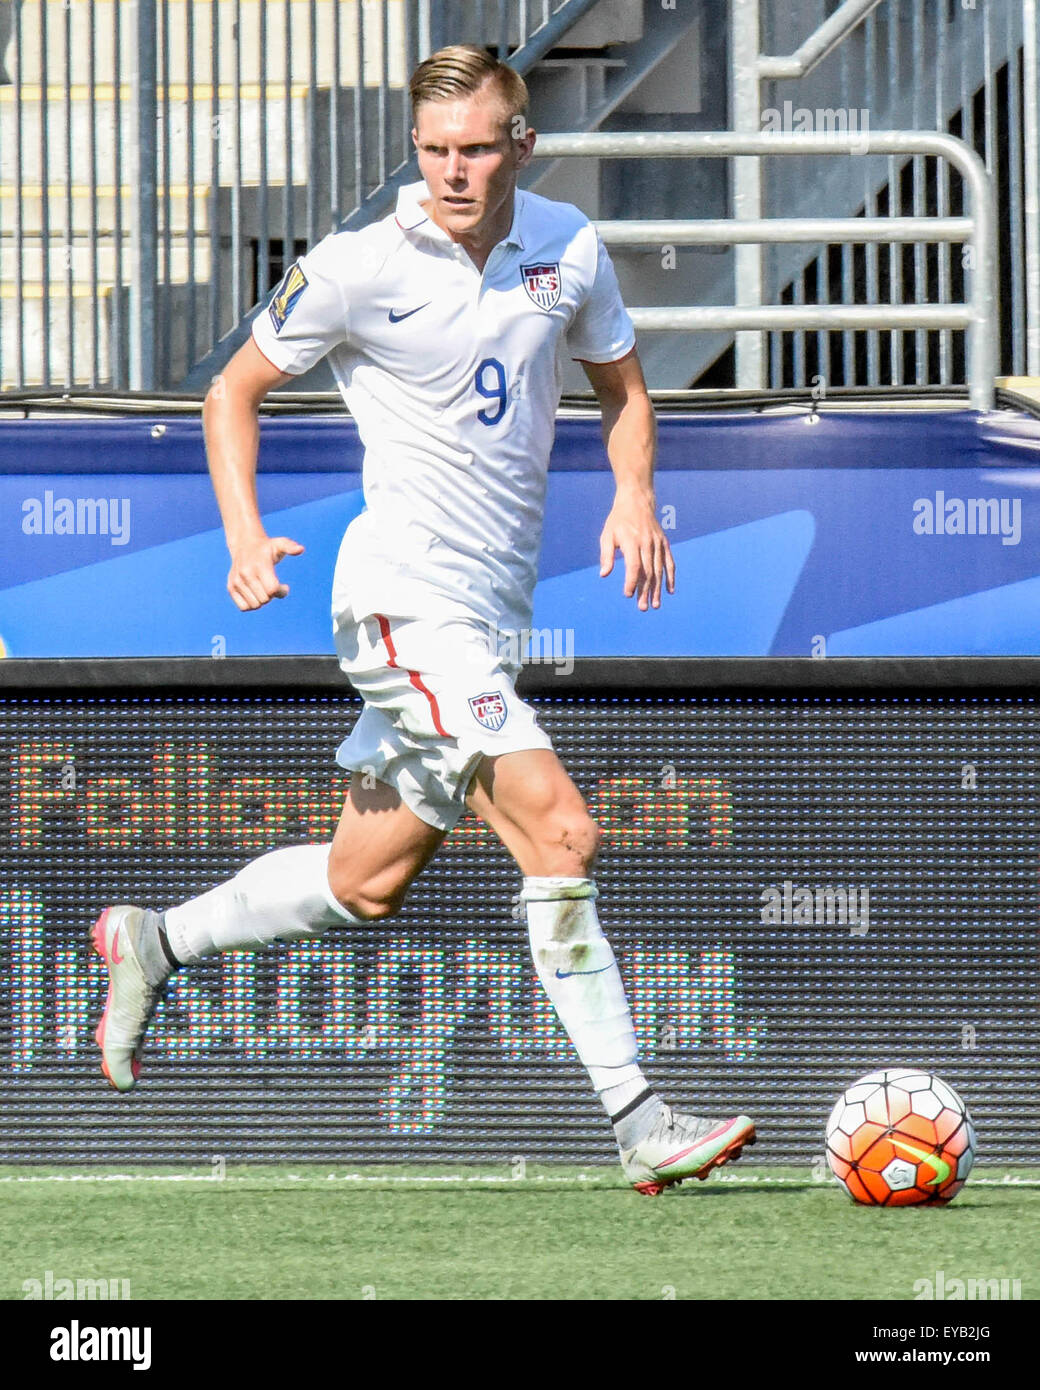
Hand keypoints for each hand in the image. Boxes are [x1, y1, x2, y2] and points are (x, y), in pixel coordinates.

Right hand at [227, 535, 304, 610]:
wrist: (244, 544)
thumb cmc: (267, 547)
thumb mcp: (280, 544)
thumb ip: (291, 547)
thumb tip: (301, 549)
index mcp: (259, 565)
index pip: (272, 590)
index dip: (281, 591)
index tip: (284, 586)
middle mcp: (246, 574)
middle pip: (265, 600)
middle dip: (272, 596)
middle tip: (273, 586)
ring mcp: (237, 581)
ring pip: (255, 605)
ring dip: (263, 601)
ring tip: (264, 589)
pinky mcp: (231, 587)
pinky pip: (244, 607)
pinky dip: (252, 605)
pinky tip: (255, 595)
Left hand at [599, 493, 675, 610]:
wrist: (636, 501)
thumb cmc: (618, 521)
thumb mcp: (607, 535)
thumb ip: (606, 555)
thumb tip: (604, 574)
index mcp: (632, 541)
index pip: (634, 566)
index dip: (632, 581)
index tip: (628, 594)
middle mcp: (647, 543)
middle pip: (648, 571)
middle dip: (645, 591)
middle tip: (642, 608)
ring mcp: (658, 543)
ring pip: (659, 569)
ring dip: (657, 589)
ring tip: (654, 605)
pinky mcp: (664, 543)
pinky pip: (669, 562)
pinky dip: (670, 577)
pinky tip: (670, 591)